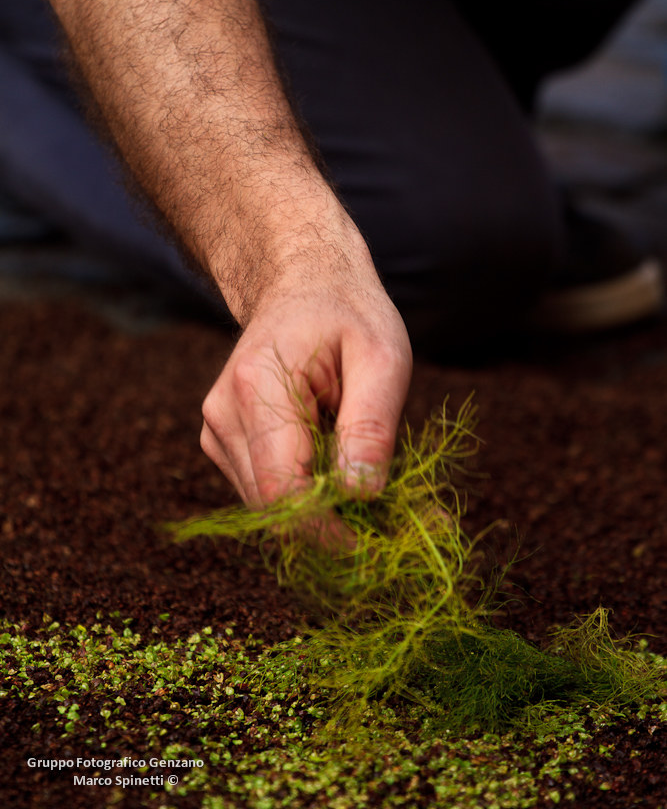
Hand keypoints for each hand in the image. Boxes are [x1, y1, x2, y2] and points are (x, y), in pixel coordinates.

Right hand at [200, 266, 411, 514]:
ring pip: (270, 506)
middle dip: (336, 525)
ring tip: (376, 484)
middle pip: (274, 506)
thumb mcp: (383, 356)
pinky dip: (308, 494)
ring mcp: (218, 430)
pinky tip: (342, 466)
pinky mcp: (225, 442)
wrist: (302, 283)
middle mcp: (223, 413)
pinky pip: (267, 489)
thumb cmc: (348, 314)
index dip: (329, 530)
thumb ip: (372, 425)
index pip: (283, 489)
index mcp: (257, 386)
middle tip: (401, 521)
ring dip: (325, 512)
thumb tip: (361, 496)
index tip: (380, 542)